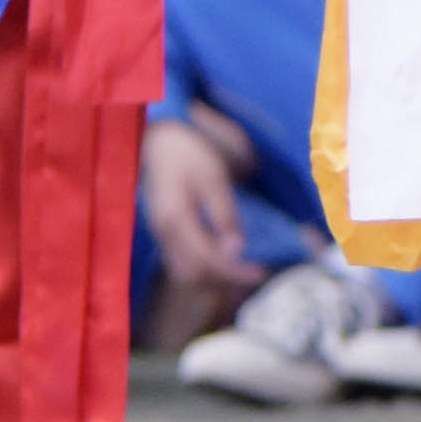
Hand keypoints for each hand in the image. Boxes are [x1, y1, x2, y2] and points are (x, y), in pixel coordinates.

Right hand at [139, 111, 250, 280]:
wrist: (160, 140)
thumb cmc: (189, 154)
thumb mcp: (214, 179)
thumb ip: (224, 215)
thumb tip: (237, 251)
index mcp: (175, 219)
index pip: (206, 261)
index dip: (234, 272)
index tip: (260, 272)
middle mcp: (163, 233)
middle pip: (193, 275)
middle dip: (225, 281)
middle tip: (255, 274)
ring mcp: (160, 235)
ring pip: (185, 274)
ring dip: (213, 279)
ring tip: (241, 272)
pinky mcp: (163, 234)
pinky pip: (181, 263)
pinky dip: (203, 269)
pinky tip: (222, 261)